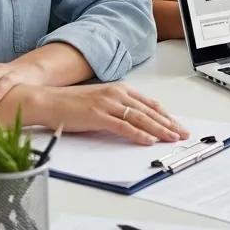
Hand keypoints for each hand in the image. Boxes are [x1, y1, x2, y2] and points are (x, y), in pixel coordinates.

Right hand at [34, 83, 189, 145]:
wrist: (47, 101)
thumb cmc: (71, 104)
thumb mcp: (100, 101)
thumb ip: (117, 108)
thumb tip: (134, 122)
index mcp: (120, 89)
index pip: (149, 104)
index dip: (165, 115)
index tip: (177, 125)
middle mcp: (117, 94)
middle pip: (149, 111)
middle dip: (168, 123)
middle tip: (182, 133)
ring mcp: (108, 104)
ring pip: (141, 118)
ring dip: (159, 129)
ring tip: (171, 138)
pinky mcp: (98, 116)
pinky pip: (123, 126)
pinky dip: (138, 134)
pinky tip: (149, 140)